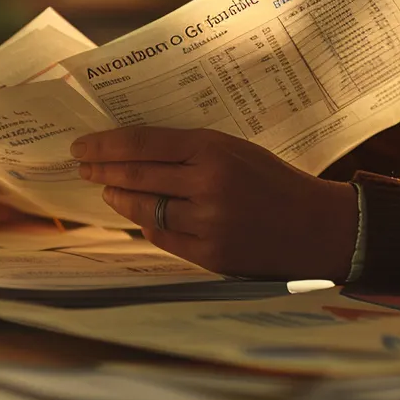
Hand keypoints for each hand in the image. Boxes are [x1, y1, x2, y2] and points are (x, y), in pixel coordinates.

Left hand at [72, 127, 358, 280]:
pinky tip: (139, 216)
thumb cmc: (274, 180)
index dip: (105, 145)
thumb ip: (188, 150)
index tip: (81, 145)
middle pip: (136, 176)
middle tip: (82, 167)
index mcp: (213, 149)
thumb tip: (133, 151)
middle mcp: (207, 185)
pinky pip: (163, 238)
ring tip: (107, 192)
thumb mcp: (235, 148)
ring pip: (144, 210)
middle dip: (102, 171)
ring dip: (119, 200)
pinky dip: (147, 225)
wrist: (318, 226)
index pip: (142, 144)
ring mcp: (208, 223)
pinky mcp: (210, 255)